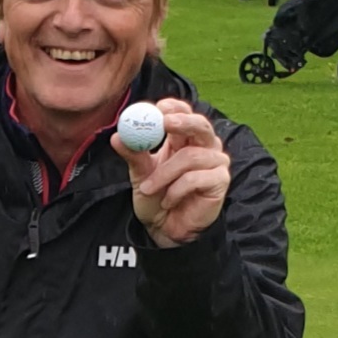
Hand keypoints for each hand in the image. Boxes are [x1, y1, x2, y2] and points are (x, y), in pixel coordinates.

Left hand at [114, 98, 229, 247]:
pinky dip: (176, 190)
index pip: (184, 113)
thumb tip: (117, 137)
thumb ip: (133, 155)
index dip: (174, 108)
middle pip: (200, 125)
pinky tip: (168, 201)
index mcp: (183, 138)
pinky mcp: (220, 181)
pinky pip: (196, 178)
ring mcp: (215, 162)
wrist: (165, 229)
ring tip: (148, 188)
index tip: (157, 108)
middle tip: (165, 122)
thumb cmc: (156, 198)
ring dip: (165, 173)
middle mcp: (204, 146)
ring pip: (191, 156)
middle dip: (183, 121)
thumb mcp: (140, 175)